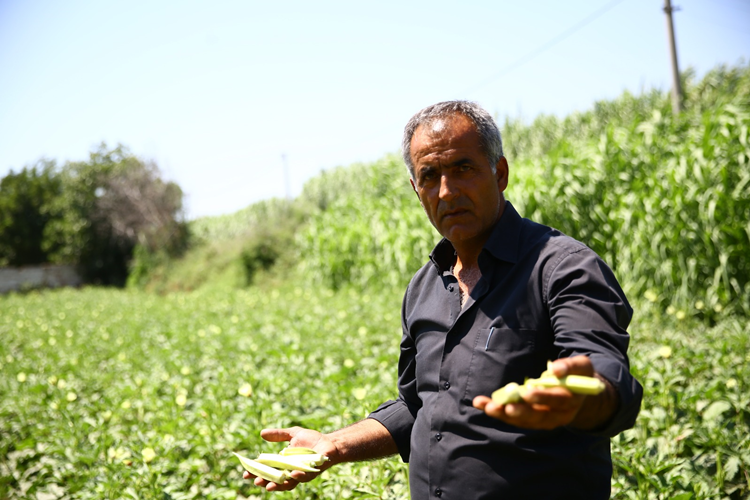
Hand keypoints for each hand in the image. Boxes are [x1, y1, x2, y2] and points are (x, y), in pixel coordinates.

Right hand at [242, 426, 337, 491]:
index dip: (257, 473)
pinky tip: (293, 474)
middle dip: (265, 481)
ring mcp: (301, 473)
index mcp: (284, 463)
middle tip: (256, 481)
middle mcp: (291, 471)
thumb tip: (261, 433)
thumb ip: (279, 435)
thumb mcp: (293, 434)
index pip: (267, 470)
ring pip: (288, 483)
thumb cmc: (312, 439)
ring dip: (279, 484)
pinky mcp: (312, 472)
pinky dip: (298, 476)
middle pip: (275, 479)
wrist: (330, 442)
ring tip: (270, 485)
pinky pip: (304, 477)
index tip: (245, 474)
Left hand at [472, 356, 610, 429]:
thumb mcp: (581, 366)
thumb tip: (554, 368)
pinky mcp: (531, 419)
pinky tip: (480, 404)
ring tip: (488, 407)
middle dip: (522, 412)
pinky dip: (497, 411)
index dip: (542, 397)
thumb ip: (570, 366)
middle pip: (539, 416)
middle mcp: (558, 415)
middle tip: (506, 407)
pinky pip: (513, 417)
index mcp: (571, 401)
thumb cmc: (578, 375)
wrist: (580, 394)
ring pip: (524, 420)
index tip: (526, 392)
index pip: (557, 400)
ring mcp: (543, 419)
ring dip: (504, 415)